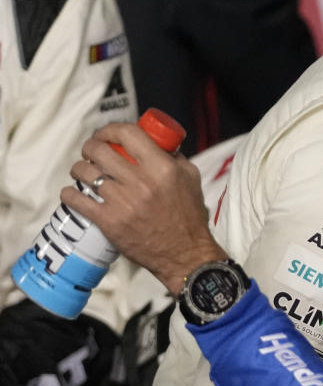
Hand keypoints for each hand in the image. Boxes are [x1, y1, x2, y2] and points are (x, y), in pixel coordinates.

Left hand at [66, 122, 225, 293]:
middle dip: (90, 147)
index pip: (127, 133)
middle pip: (99, 150)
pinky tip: (72, 194)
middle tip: (91, 153)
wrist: (185, 255)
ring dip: (79, 169)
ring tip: (82, 172)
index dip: (110, 130)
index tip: (106, 136)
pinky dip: (70, 194)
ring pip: (85, 172)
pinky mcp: (110, 222)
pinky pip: (77, 200)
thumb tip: (158, 142)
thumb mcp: (191, 179)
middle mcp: (140, 182)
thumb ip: (174, 157)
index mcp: (162, 168)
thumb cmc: (189, 218)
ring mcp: (123, 202)